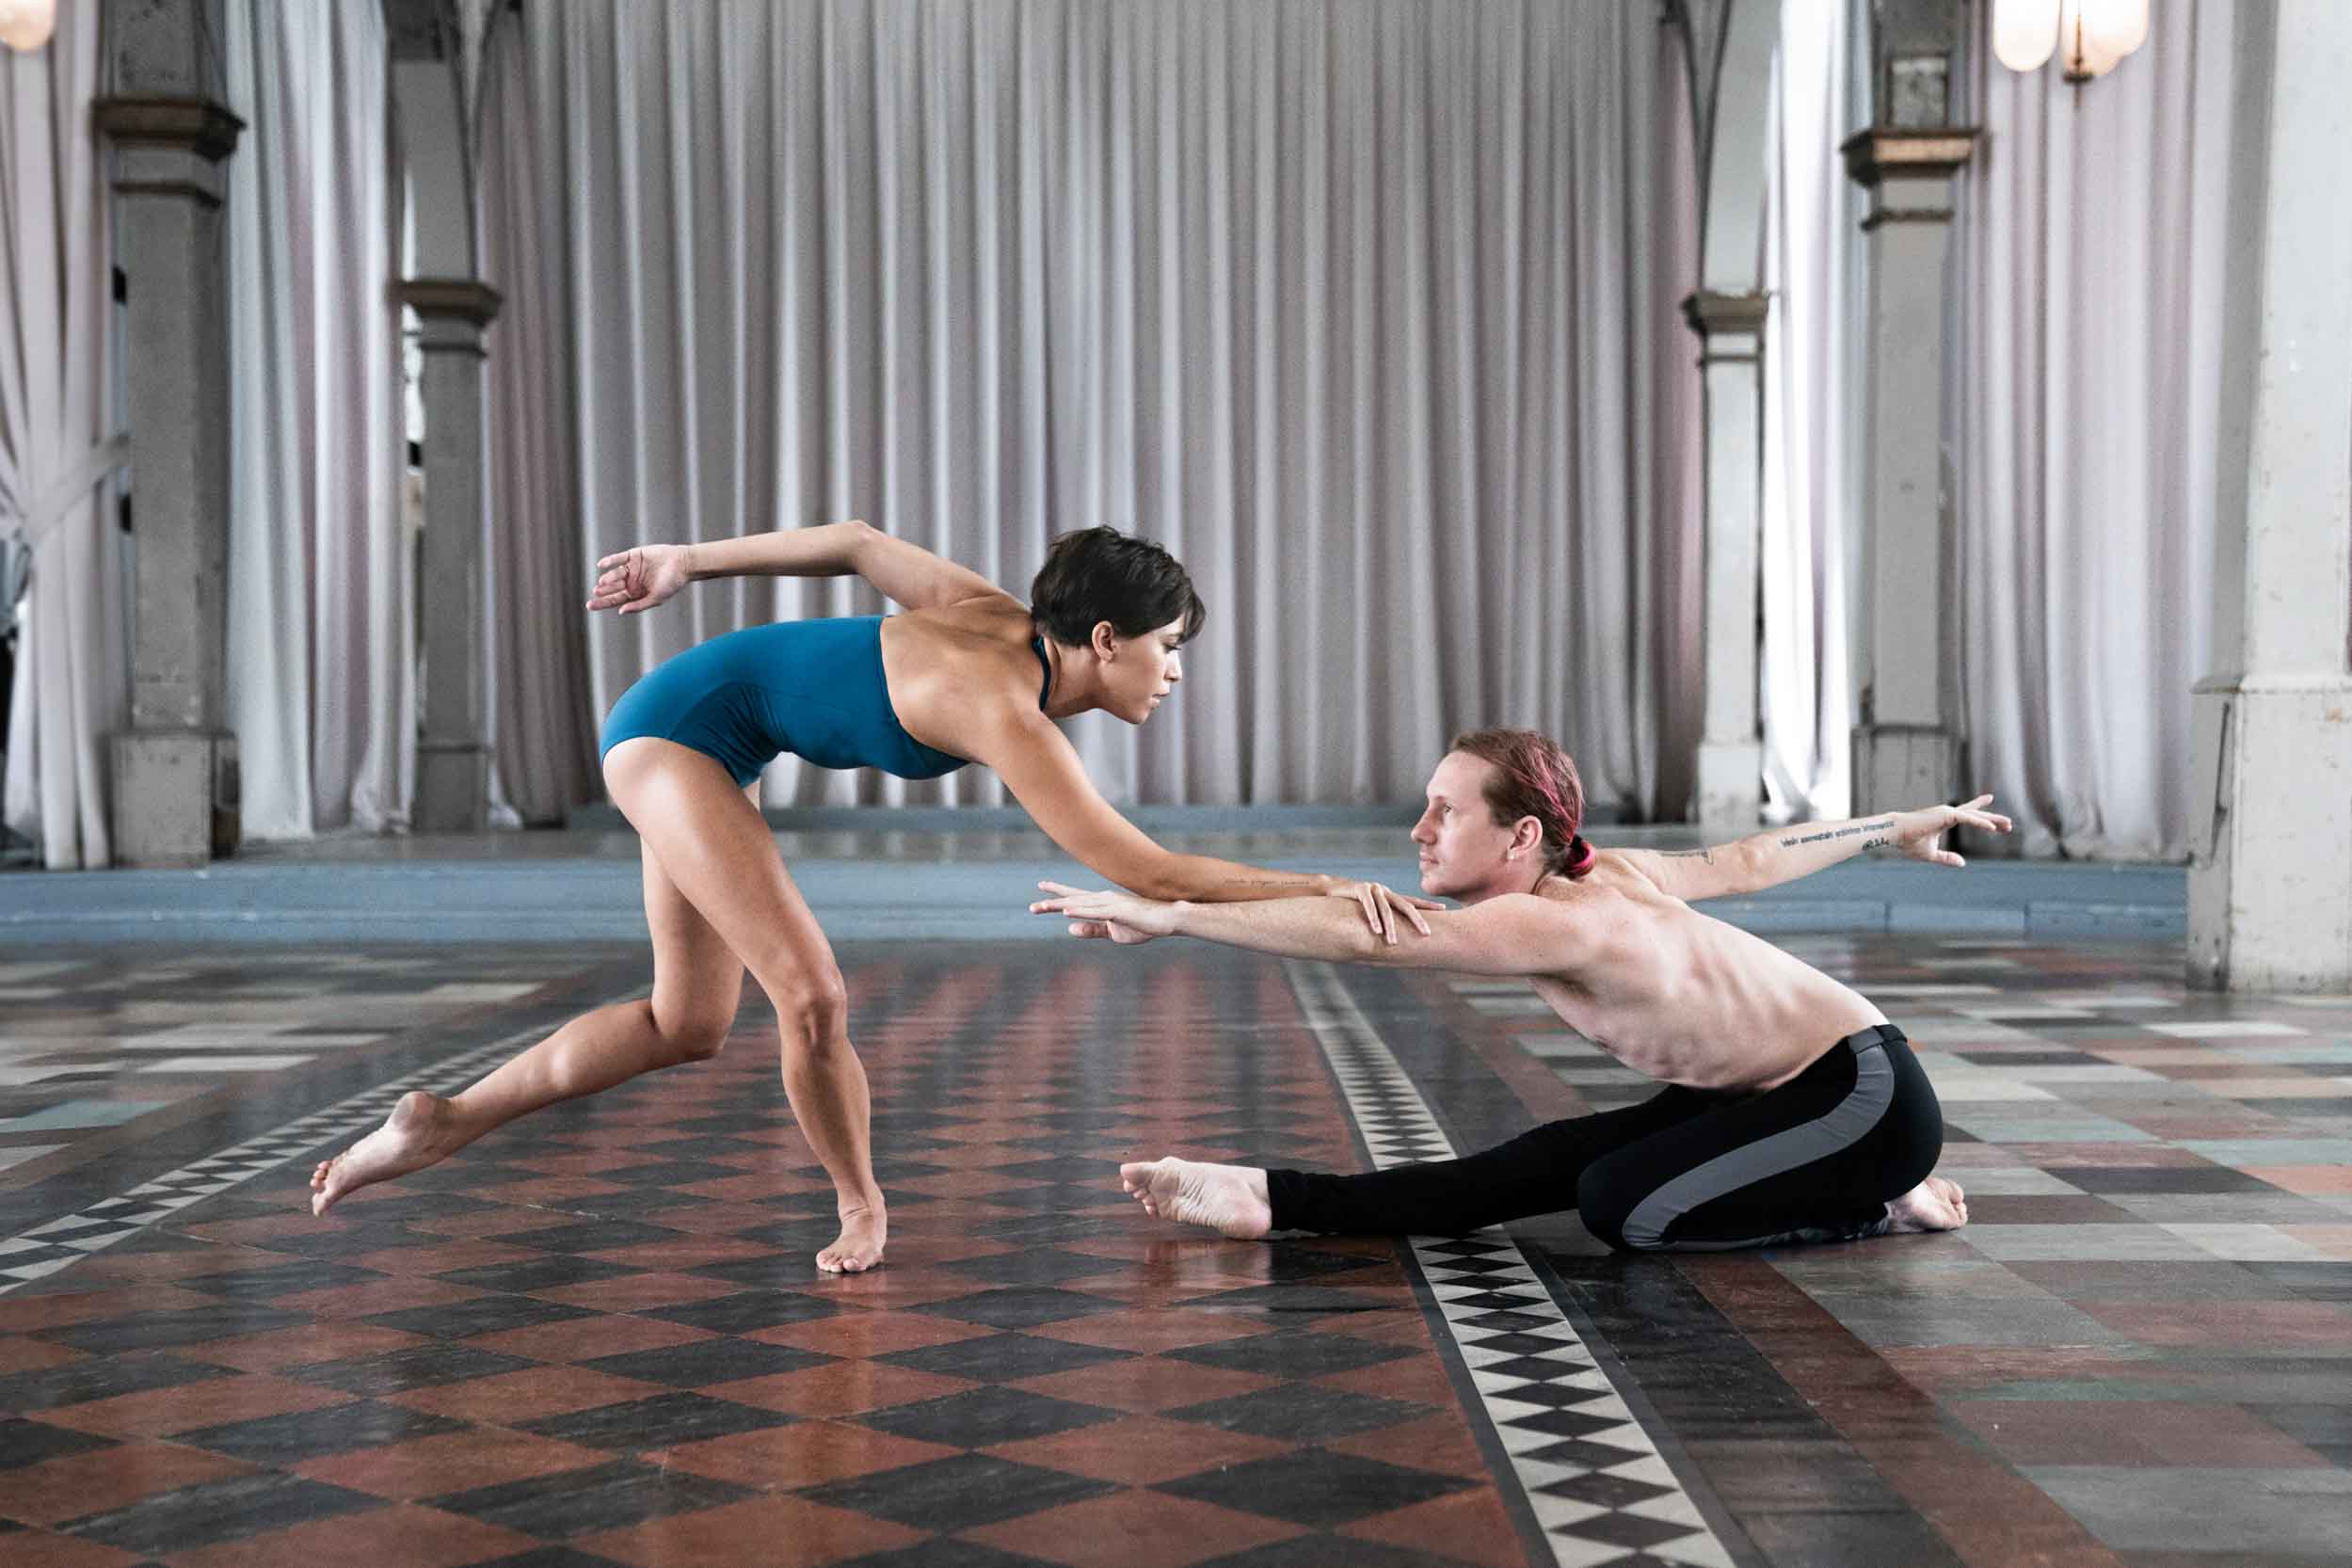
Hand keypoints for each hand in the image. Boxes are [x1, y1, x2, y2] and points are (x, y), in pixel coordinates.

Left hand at [586, 544, 690, 615]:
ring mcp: (632, 568)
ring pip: (615, 573)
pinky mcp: (634, 555)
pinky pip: (619, 558)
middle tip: (596, 592)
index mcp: (635, 593)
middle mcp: (631, 581)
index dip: (602, 603)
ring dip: (608, 578)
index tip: (590, 605)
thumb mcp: (656, 598)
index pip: (615, 600)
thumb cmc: (672, 583)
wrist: (683, 564)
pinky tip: (601, 565)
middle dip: (603, 591)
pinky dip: (610, 561)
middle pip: (612, 588)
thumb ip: (639, 605)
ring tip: (602, 582)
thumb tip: (621, 611)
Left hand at [1031, 881, 1175, 942]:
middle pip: (1072, 901)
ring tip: (1041, 908)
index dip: (1058, 892)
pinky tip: (1066, 913)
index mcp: (1102, 903)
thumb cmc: (1142, 925)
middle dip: (1051, 903)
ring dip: (1060, 906)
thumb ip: (1091, 929)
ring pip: (1080, 905)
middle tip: (1031, 908)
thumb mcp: (1112, 932)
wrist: (1167, 920)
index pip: (1075, 897)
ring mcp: (1110, 903)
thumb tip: (1069, 928)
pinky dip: (1080, 912)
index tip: (1041, 886)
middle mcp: (1103, 899)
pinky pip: (1095, 912)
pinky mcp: (1119, 911)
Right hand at [1323, 879, 1441, 944]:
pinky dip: (1372, 918)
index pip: (1412, 901)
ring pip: (1386, 909)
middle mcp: (1384, 891)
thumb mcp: (1370, 910)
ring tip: (1393, 942)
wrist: (1329, 890)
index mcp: (1390, 896)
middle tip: (1427, 934)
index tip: (1444, 908)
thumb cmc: (1352, 904)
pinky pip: (1368, 905)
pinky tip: (1376, 930)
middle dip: (1417, 920)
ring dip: (1390, 927)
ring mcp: (1373, 889)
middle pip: (1405, 905)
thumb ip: (1383, 919)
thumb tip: (1394, 937)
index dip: (1428, 905)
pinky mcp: (1359, 889)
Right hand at [1893, 794, 2012, 867]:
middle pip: (1977, 815)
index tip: (1990, 799)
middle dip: (1993, 819)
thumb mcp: (1931, 854)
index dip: (1980, 809)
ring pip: (1976, 816)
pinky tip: (1993, 829)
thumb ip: (1947, 858)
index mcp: (1945, 819)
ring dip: (1993, 821)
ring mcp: (1948, 812)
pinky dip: (1981, 823)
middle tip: (2009, 824)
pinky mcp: (1947, 815)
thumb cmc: (1908, 842)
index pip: (1967, 813)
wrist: (1896, 834)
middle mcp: (1948, 813)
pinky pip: (1969, 819)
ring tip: (2008, 825)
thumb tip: (1962, 863)